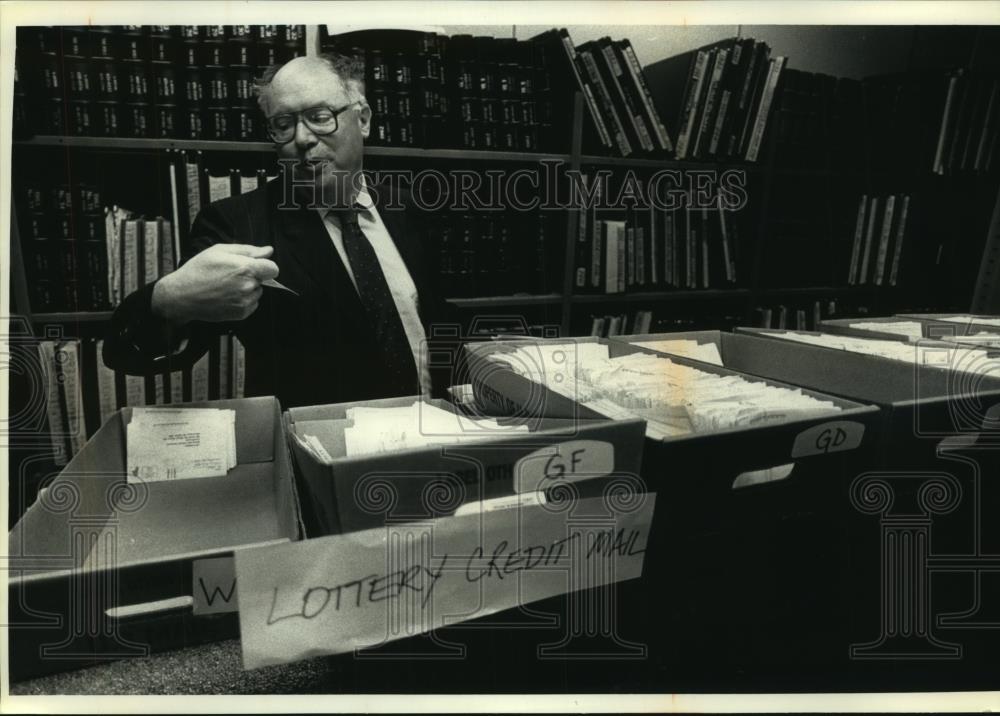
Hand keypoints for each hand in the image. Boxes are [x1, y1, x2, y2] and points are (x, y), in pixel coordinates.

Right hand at [152, 244, 278, 323]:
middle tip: (230, 275)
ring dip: (248, 289)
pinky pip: (252, 304)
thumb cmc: (198, 270)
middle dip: (252, 276)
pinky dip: (244, 300)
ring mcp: (245, 301)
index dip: (264, 266)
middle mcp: (248, 286)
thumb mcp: (220, 251)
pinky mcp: (241, 313)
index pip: (273, 268)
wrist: (182, 295)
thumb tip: (269, 250)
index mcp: (245, 268)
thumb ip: (248, 250)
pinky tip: (227, 296)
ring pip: (258, 292)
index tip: (253, 266)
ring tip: (226, 286)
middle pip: (263, 280)